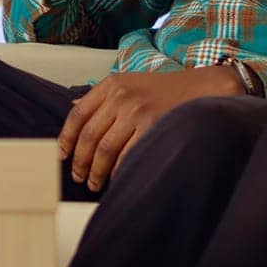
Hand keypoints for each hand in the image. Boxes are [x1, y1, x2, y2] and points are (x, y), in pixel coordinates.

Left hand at [57, 67, 237, 192]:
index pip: (77, 114)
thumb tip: (73, 106)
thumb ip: (103, 96)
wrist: (203, 88)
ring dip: (96, 172)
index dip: (66, 138)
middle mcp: (121, 97)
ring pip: (105, 150)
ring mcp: (137, 112)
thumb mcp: (130, 82)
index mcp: (111, 84)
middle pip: (89, 136)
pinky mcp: (153, 128)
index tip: (62, 154)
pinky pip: (127, 157)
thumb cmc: (165, 90)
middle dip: (80, 161)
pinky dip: (117, 171)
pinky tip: (116, 179)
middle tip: (78, 176)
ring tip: (94, 183)